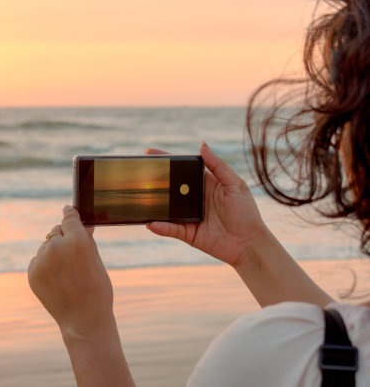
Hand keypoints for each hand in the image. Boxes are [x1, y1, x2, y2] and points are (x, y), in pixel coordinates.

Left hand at [28, 205, 114, 339]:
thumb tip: (82, 224)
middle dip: (64, 238)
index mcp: (77, 241)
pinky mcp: (32, 272)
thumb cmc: (97, 290)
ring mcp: (42, 260)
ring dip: (54, 253)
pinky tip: (57, 280)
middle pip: (56, 231)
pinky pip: (38, 260)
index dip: (70, 215)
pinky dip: (45, 266)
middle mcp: (57, 247)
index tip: (68, 210)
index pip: (69, 218)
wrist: (83, 320)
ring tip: (66, 273)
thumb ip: (86, 239)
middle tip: (73, 256)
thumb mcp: (96, 261)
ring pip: (46, 246)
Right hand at [146, 142, 266, 266]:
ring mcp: (189, 216)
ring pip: (167, 209)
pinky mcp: (187, 233)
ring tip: (139, 198)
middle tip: (139, 173)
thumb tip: (202, 145)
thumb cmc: (246, 212)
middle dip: (154, 180)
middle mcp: (194, 199)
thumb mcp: (235, 185)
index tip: (150, 154)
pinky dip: (161, 227)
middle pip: (170, 187)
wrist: (249, 244)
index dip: (167, 161)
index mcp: (205, 184)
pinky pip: (171, 229)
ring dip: (154, 204)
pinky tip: (151, 223)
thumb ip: (218, 166)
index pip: (182, 169)